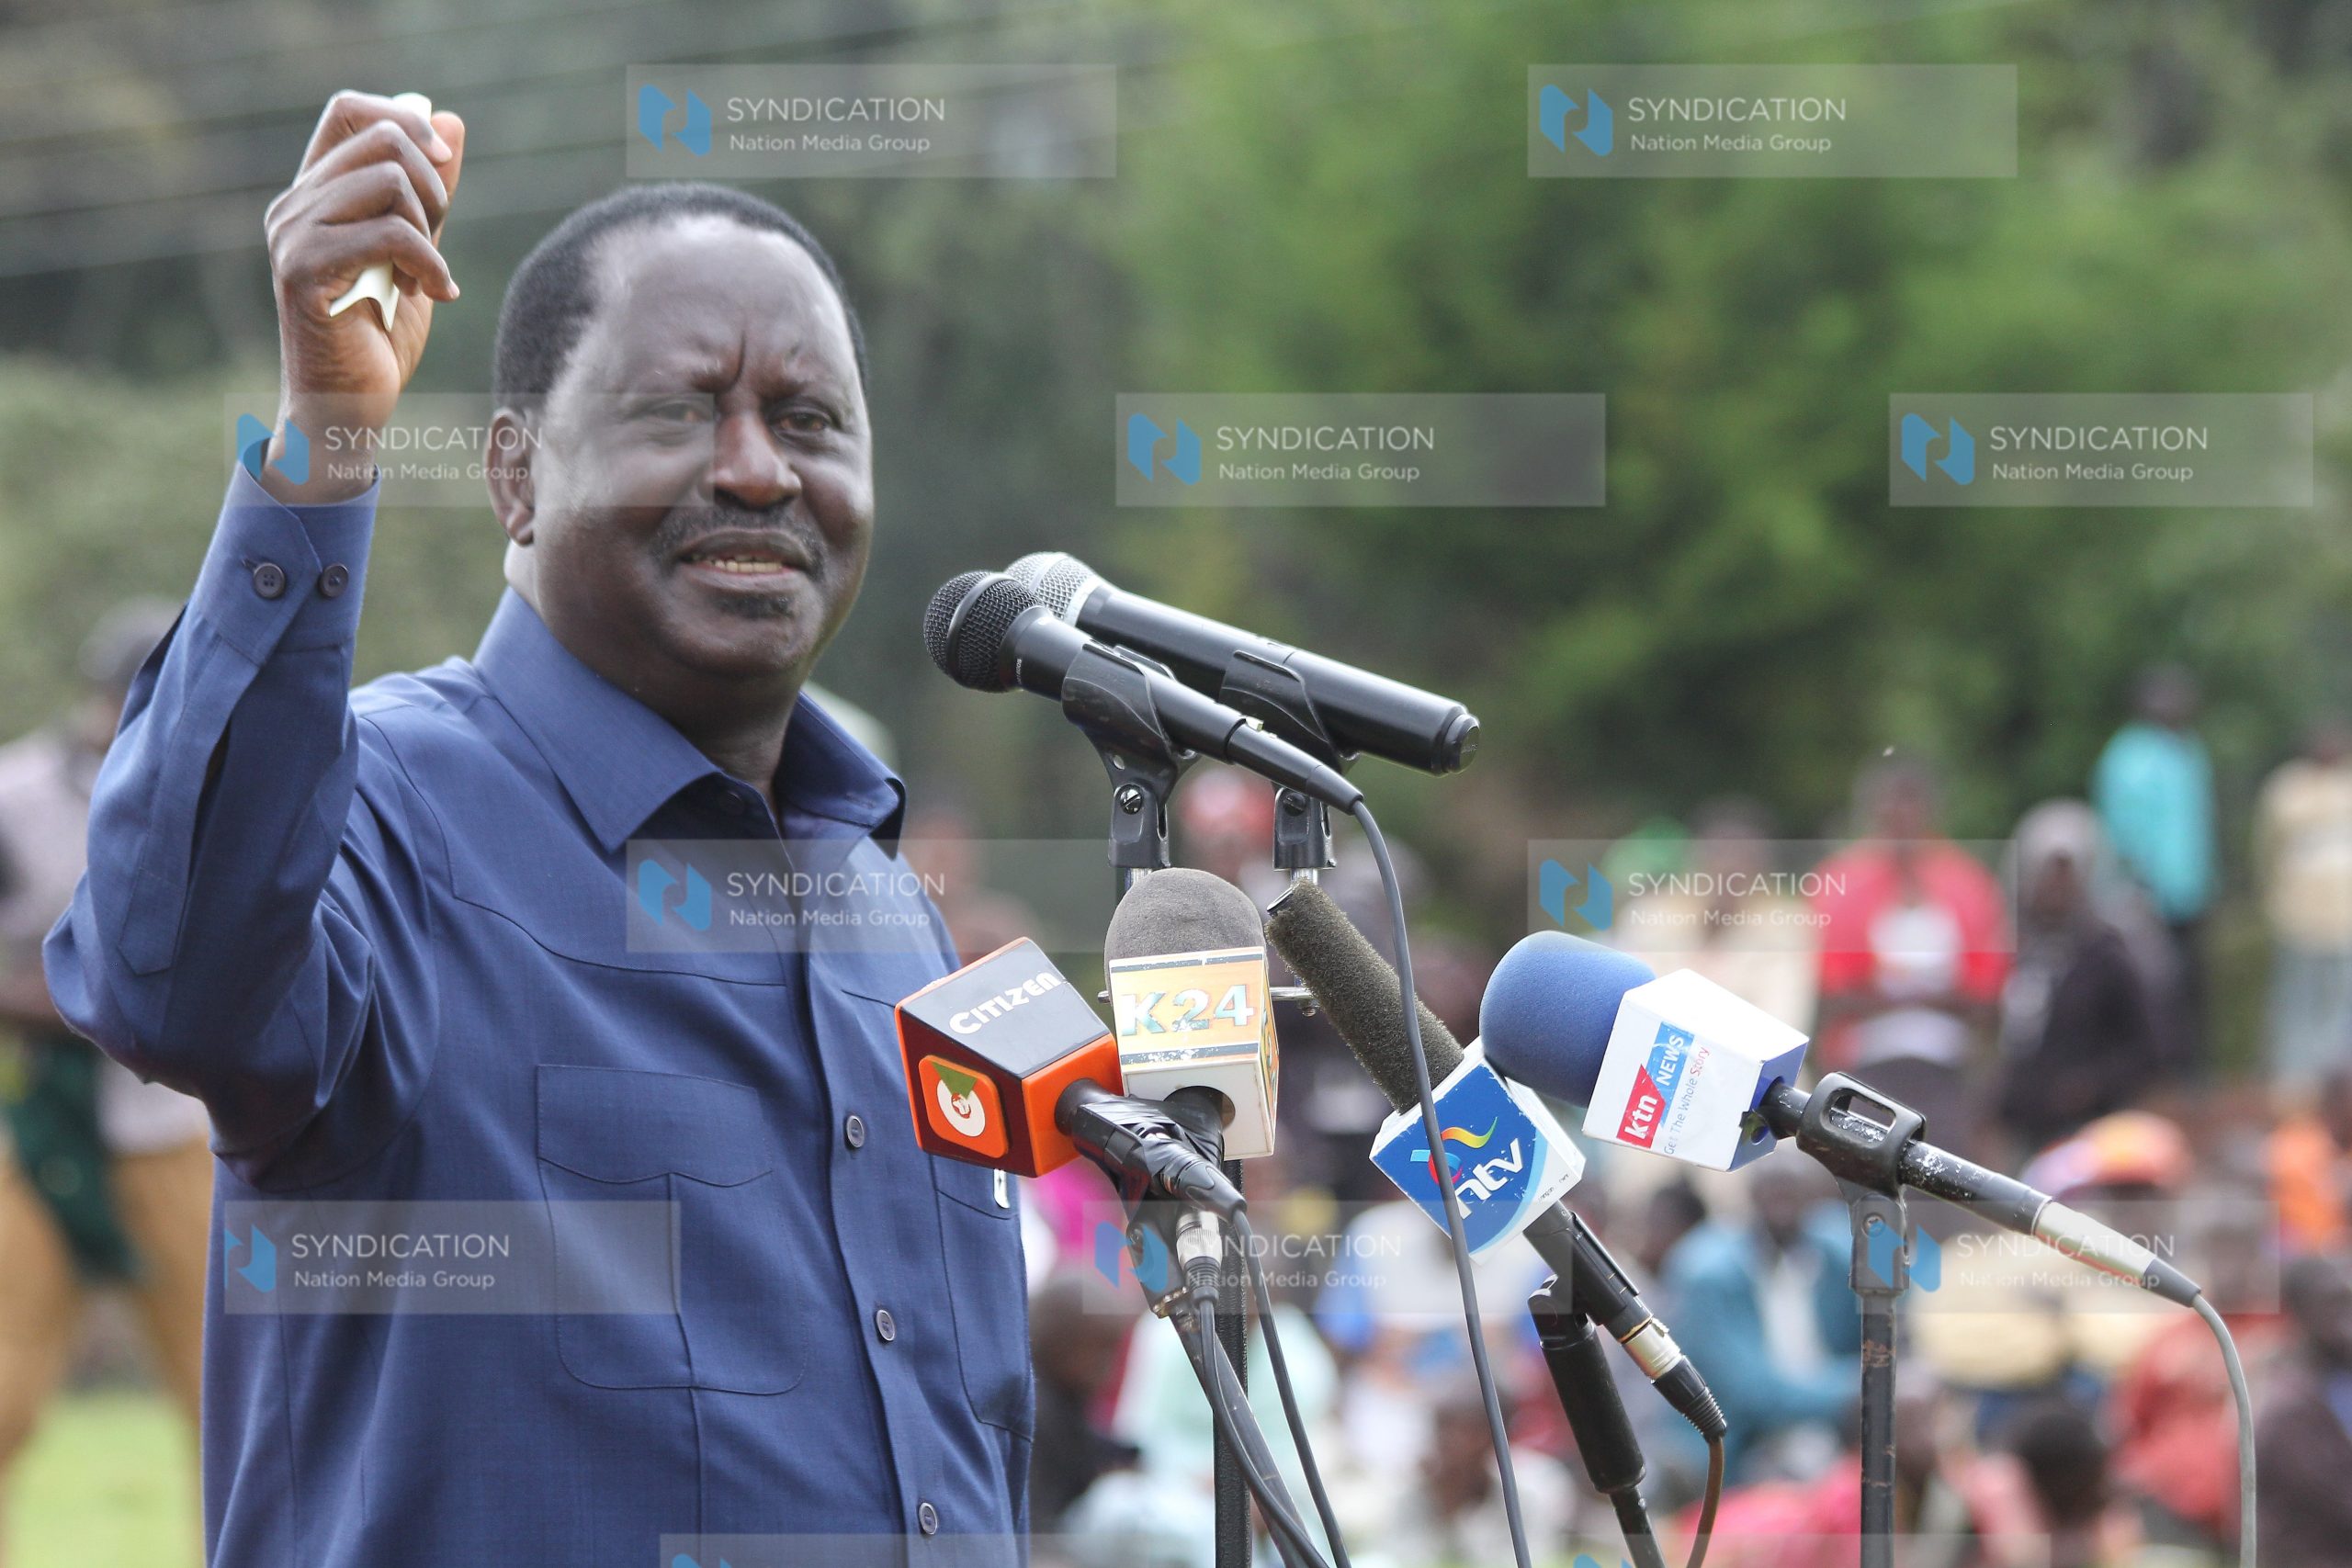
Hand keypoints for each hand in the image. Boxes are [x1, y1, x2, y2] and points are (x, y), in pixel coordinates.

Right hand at [261, 91, 466, 501]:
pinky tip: (434, 293)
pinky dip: (429, 262)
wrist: (346, 407)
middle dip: (433, 184)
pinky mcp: (303, 268)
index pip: (349, 110)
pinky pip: (389, 232)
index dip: (403, 117)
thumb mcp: (418, 251)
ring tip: (427, 276)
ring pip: (389, 179)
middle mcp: (294, 205)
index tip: (443, 161)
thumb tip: (448, 118)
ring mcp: (293, 233)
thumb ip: (430, 192)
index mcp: (315, 194)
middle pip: (379, 137)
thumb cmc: (379, 336)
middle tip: (439, 239)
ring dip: (430, 229)